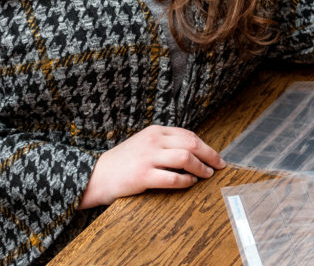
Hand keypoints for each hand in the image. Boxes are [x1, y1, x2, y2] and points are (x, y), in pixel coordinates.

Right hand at [79, 125, 225, 207]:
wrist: (94, 176)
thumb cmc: (122, 162)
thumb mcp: (143, 144)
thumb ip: (164, 143)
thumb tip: (193, 151)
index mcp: (155, 131)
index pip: (188, 134)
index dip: (205, 145)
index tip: (215, 155)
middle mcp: (153, 141)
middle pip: (191, 143)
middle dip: (209, 154)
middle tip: (219, 165)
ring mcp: (148, 157)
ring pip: (185, 158)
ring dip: (201, 167)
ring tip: (207, 174)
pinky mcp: (143, 176)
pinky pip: (173, 177)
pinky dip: (186, 181)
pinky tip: (191, 183)